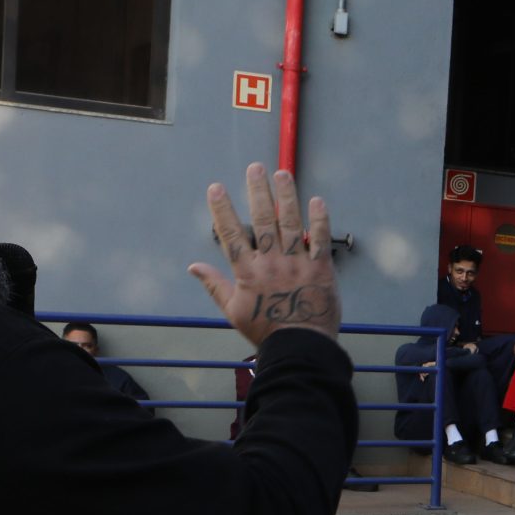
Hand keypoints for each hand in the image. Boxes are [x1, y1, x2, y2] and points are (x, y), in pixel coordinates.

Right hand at [190, 164, 340, 347]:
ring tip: (282, 173)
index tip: (216, 188)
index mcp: (247, 272)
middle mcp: (271, 262)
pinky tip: (316, 200)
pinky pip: (320, 239)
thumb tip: (193, 266)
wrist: (300, 347)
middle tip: (255, 167)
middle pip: (263, 220)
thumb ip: (215, 284)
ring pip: (291, 223)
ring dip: (286, 196)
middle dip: (258, 191)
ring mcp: (297, 263)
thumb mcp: (233, 310)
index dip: (222, 210)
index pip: (231, 234)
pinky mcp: (321, 268)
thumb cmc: (265, 330)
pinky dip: (319, 219)